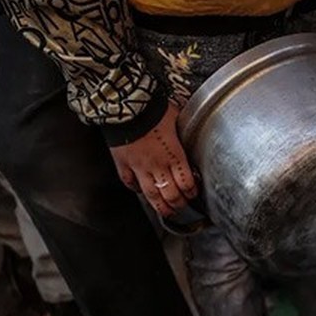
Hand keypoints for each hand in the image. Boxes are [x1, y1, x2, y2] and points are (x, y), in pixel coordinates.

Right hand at [110, 102, 196, 216]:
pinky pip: (129, 182)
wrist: (125, 104)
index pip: (187, 183)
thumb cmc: (152, 108)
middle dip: (178, 204)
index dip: (191, 192)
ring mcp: (139, 167)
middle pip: (171, 194)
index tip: (193, 193)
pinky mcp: (122, 163)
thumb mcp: (177, 119)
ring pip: (151, 194)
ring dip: (160, 206)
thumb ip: (183, 133)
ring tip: (165, 211)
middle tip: (181, 207)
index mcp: (174, 155)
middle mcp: (158, 165)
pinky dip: (135, 189)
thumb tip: (193, 130)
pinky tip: (140, 191)